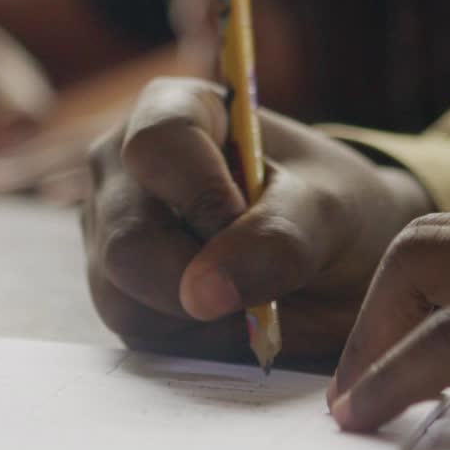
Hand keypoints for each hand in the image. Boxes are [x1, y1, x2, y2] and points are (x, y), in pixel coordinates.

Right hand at [82, 77, 432, 363]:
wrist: (338, 263)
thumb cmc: (332, 211)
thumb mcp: (330, 212)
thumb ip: (278, 239)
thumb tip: (202, 294)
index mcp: (174, 110)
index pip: (156, 145)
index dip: (202, 195)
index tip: (250, 226)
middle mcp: (125, 169)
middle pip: (128, 239)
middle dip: (202, 279)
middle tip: (265, 284)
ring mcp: (112, 235)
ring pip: (124, 297)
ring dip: (204, 316)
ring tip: (259, 293)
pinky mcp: (118, 294)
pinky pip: (139, 334)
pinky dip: (198, 339)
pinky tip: (236, 315)